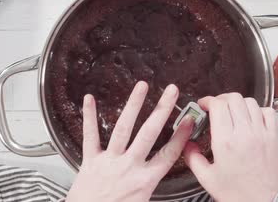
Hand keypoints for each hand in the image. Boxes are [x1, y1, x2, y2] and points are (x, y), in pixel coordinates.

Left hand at [66, 82, 193, 201]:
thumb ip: (150, 190)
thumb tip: (159, 177)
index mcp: (144, 181)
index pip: (168, 154)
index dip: (180, 136)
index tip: (188, 120)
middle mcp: (129, 167)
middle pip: (149, 134)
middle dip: (162, 110)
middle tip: (171, 92)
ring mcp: (109, 161)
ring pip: (123, 128)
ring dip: (133, 105)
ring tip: (141, 86)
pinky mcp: (90, 161)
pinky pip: (89, 135)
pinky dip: (89, 116)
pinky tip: (89, 99)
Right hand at [184, 93, 277, 201]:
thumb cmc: (238, 195)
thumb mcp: (207, 178)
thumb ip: (192, 158)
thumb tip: (187, 143)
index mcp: (226, 142)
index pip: (218, 105)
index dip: (208, 100)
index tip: (203, 105)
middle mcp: (244, 134)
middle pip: (233, 98)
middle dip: (221, 99)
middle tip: (216, 107)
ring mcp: (261, 134)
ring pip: (250, 102)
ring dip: (238, 103)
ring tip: (232, 111)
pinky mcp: (273, 138)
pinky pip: (268, 112)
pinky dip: (259, 110)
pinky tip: (252, 118)